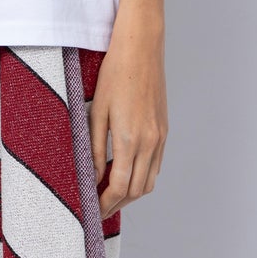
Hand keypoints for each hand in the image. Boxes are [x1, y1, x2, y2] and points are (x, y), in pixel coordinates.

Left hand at [90, 18, 167, 217]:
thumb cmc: (115, 74)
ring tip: (109, 194)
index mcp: (130, 138)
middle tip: (97, 208)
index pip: (119, 186)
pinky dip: (141, 176)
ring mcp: (161, 136)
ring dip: (130, 193)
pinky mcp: (164, 130)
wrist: (142, 48)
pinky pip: (156, 165)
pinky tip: (125, 173)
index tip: (92, 210)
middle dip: (117, 204)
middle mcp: (150, 141)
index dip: (105, 203)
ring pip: (149, 181)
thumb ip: (95, 148)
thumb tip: (93, 176)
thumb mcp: (96, 111)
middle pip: (136, 190)